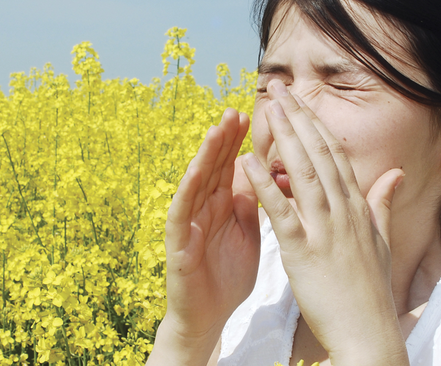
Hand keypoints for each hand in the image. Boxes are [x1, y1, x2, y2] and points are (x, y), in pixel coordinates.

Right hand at [149, 108, 257, 364]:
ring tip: (216, 130)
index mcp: (223, 205)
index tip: (254, 113)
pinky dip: (187, 191)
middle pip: (213, 167)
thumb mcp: (247, 233)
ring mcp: (188, 223)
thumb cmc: (228, 275)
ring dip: (205, 156)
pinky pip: (180, 213)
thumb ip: (251, 203)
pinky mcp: (178, 244)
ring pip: (196, 183)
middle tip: (235, 110)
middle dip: (223, 139)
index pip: (231, 165)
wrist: (210, 316)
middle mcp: (203, 208)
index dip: (240, 141)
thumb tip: (263, 171)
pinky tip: (195, 172)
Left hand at [241, 80, 407, 364]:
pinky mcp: (304, 252)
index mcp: (358, 208)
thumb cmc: (370, 291)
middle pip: (320, 155)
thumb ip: (382, 204)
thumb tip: (395, 174)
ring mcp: (325, 230)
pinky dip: (264, 185)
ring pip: (303, 174)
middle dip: (299, 118)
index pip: (335, 156)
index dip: (316, 125)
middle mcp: (344, 212)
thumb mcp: (380, 242)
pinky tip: (247, 163)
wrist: (369, 333)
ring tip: (268, 110)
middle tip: (280, 89)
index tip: (301, 102)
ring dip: (284, 138)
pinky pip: (281, 212)